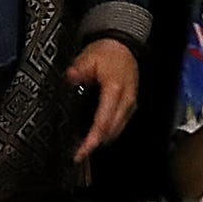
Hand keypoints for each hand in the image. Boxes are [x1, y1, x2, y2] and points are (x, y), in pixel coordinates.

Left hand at [65, 36, 138, 161]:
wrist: (123, 46)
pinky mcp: (132, 105)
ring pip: (118, 130)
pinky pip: (121, 124)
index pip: (103, 122)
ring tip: (85, 148)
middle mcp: (126, 100)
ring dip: (102, 141)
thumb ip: (78, 70)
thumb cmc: (107, 52)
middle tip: (79, 155)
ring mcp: (131, 104)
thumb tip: (71, 77)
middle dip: (95, 145)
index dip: (91, 140)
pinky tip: (98, 136)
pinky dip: (109, 133)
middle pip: (111, 131)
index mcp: (114, 90)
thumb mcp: (88, 57)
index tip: (81, 152)